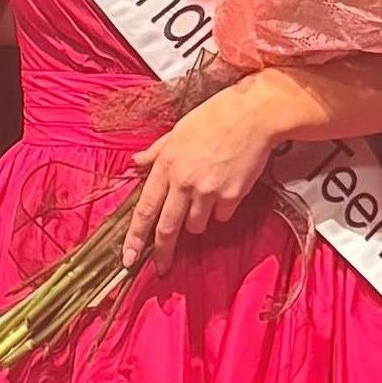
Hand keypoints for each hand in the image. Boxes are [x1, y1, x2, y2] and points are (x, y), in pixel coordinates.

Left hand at [124, 74, 294, 267]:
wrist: (253, 115)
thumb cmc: (214, 117)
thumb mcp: (177, 131)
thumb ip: (156, 151)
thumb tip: (137, 163)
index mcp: (166, 165)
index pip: (145, 209)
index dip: (135, 237)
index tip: (128, 258)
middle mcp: (183, 182)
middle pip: (167, 228)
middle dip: (162, 252)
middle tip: (161, 267)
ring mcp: (208, 191)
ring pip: (196, 225)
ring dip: (197, 220)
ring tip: (206, 193)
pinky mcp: (231, 196)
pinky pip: (221, 216)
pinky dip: (222, 209)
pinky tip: (227, 186)